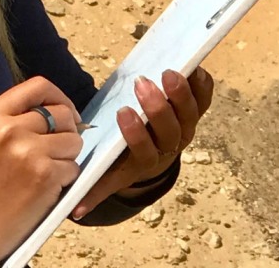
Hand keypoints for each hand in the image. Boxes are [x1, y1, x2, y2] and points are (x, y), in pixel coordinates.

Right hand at [0, 76, 84, 267]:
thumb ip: (9, 116)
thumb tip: (48, 107)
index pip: (37, 86)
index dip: (58, 96)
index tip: (65, 112)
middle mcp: (11, 129)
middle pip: (62, 113)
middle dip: (68, 129)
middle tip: (60, 145)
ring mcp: (30, 152)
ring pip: (73, 140)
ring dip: (69, 154)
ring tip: (52, 166)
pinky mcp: (46, 176)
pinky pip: (73, 167)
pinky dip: (67, 176)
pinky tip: (50, 185)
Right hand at [72, 66, 213, 218]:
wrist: (155, 152)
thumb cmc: (126, 156)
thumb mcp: (110, 174)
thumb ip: (95, 187)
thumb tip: (74, 211)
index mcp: (147, 160)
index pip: (145, 152)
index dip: (136, 134)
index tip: (122, 113)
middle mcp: (170, 145)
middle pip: (170, 131)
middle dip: (157, 109)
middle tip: (142, 85)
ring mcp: (186, 127)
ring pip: (190, 115)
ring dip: (181, 94)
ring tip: (168, 73)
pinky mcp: (196, 110)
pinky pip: (204, 98)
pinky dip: (202, 85)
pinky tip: (194, 68)